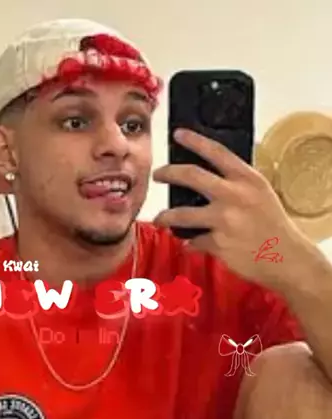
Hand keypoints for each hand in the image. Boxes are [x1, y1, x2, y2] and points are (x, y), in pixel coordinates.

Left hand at [153, 128, 312, 290]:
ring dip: (165, 217)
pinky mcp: (217, 244)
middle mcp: (234, 195)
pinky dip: (190, 243)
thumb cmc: (273, 224)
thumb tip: (207, 177)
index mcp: (247, 179)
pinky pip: (193, 241)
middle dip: (168, 173)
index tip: (177, 134)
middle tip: (157, 174)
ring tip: (159, 219)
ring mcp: (224, 220)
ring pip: (181, 214)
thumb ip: (236, 183)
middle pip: (191, 176)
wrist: (287, 258)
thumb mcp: (261, 193)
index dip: (194, 141)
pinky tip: (190, 244)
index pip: (217, 152)